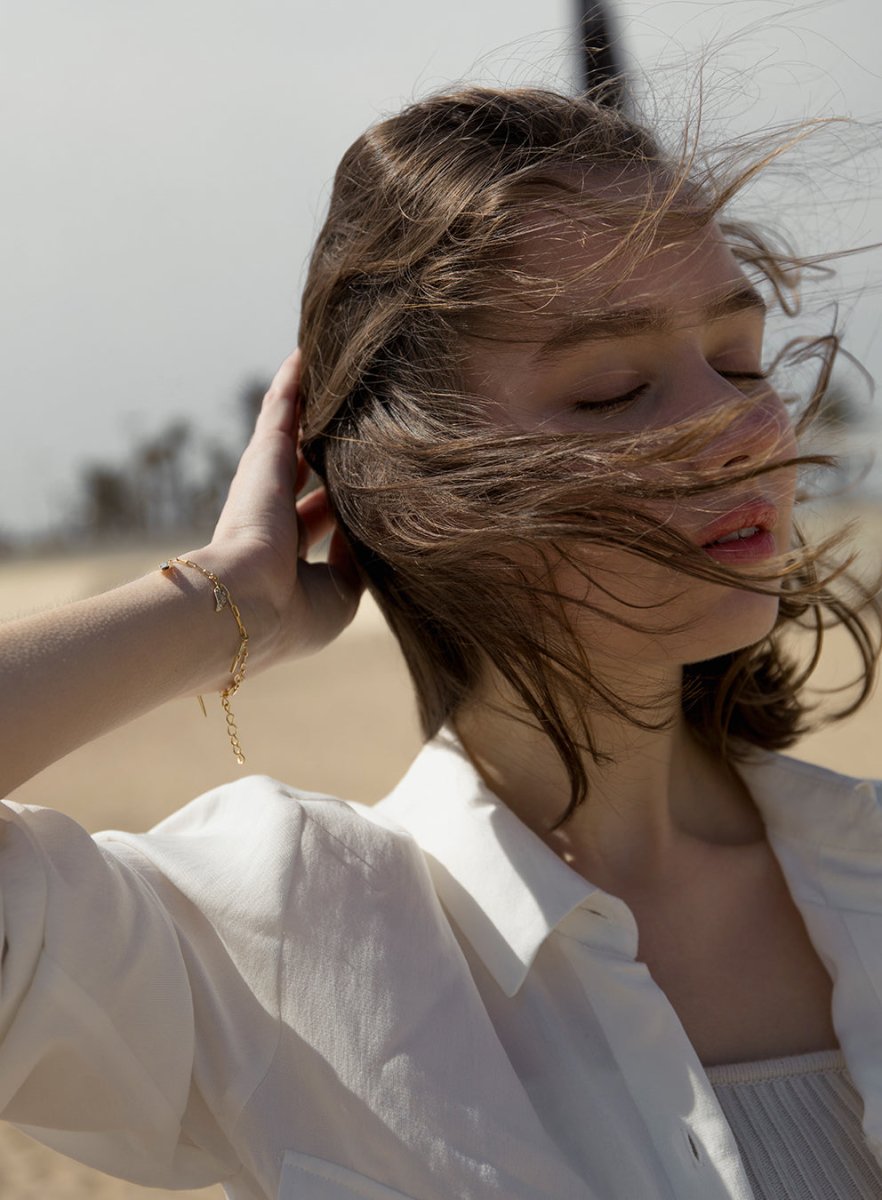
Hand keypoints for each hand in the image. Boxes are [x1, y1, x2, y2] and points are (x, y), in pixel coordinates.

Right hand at [192, 350, 362, 677]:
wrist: (246, 603)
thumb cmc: (296, 612)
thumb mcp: (340, 594)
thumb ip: (357, 558)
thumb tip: (377, 524)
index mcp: (288, 556)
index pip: (320, 519)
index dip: (341, 501)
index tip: (368, 484)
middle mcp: (274, 518)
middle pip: (308, 472)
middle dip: (328, 451)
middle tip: (355, 420)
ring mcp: (265, 485)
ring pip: (291, 434)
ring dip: (309, 406)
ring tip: (332, 372)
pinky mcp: (264, 456)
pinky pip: (281, 408)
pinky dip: (292, 382)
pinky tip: (307, 353)